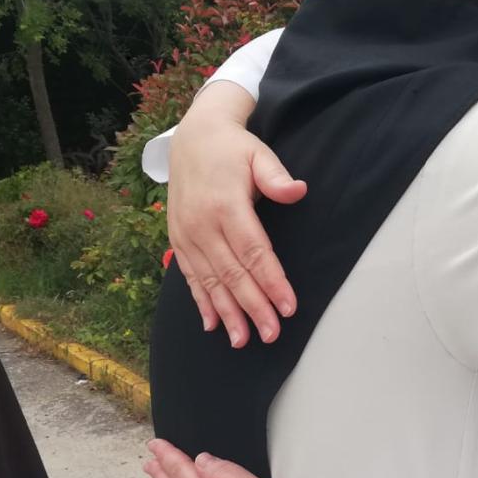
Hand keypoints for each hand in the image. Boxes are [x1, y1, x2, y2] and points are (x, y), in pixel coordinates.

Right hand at [167, 82, 307, 347]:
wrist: (193, 136)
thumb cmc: (233, 148)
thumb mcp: (259, 153)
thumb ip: (276, 176)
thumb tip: (298, 190)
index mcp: (225, 205)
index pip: (253, 252)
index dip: (271, 281)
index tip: (288, 306)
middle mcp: (202, 224)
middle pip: (232, 274)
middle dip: (253, 307)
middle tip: (271, 334)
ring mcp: (187, 234)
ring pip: (210, 282)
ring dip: (227, 313)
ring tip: (242, 340)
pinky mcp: (178, 239)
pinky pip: (191, 277)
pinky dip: (202, 302)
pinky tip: (213, 324)